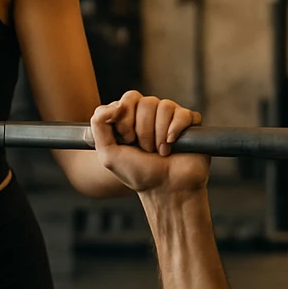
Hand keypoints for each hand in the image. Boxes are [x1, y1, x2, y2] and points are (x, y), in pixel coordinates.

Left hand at [89, 92, 207, 193]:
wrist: (166, 189)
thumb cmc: (138, 173)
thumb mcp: (108, 153)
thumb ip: (98, 126)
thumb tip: (110, 106)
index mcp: (130, 117)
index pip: (128, 99)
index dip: (126, 119)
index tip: (127, 140)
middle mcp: (150, 114)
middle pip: (146, 102)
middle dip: (143, 130)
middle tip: (145, 149)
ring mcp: (170, 117)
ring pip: (164, 107)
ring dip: (158, 134)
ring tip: (159, 151)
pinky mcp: (189, 123)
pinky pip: (182, 113)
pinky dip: (175, 130)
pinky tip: (171, 144)